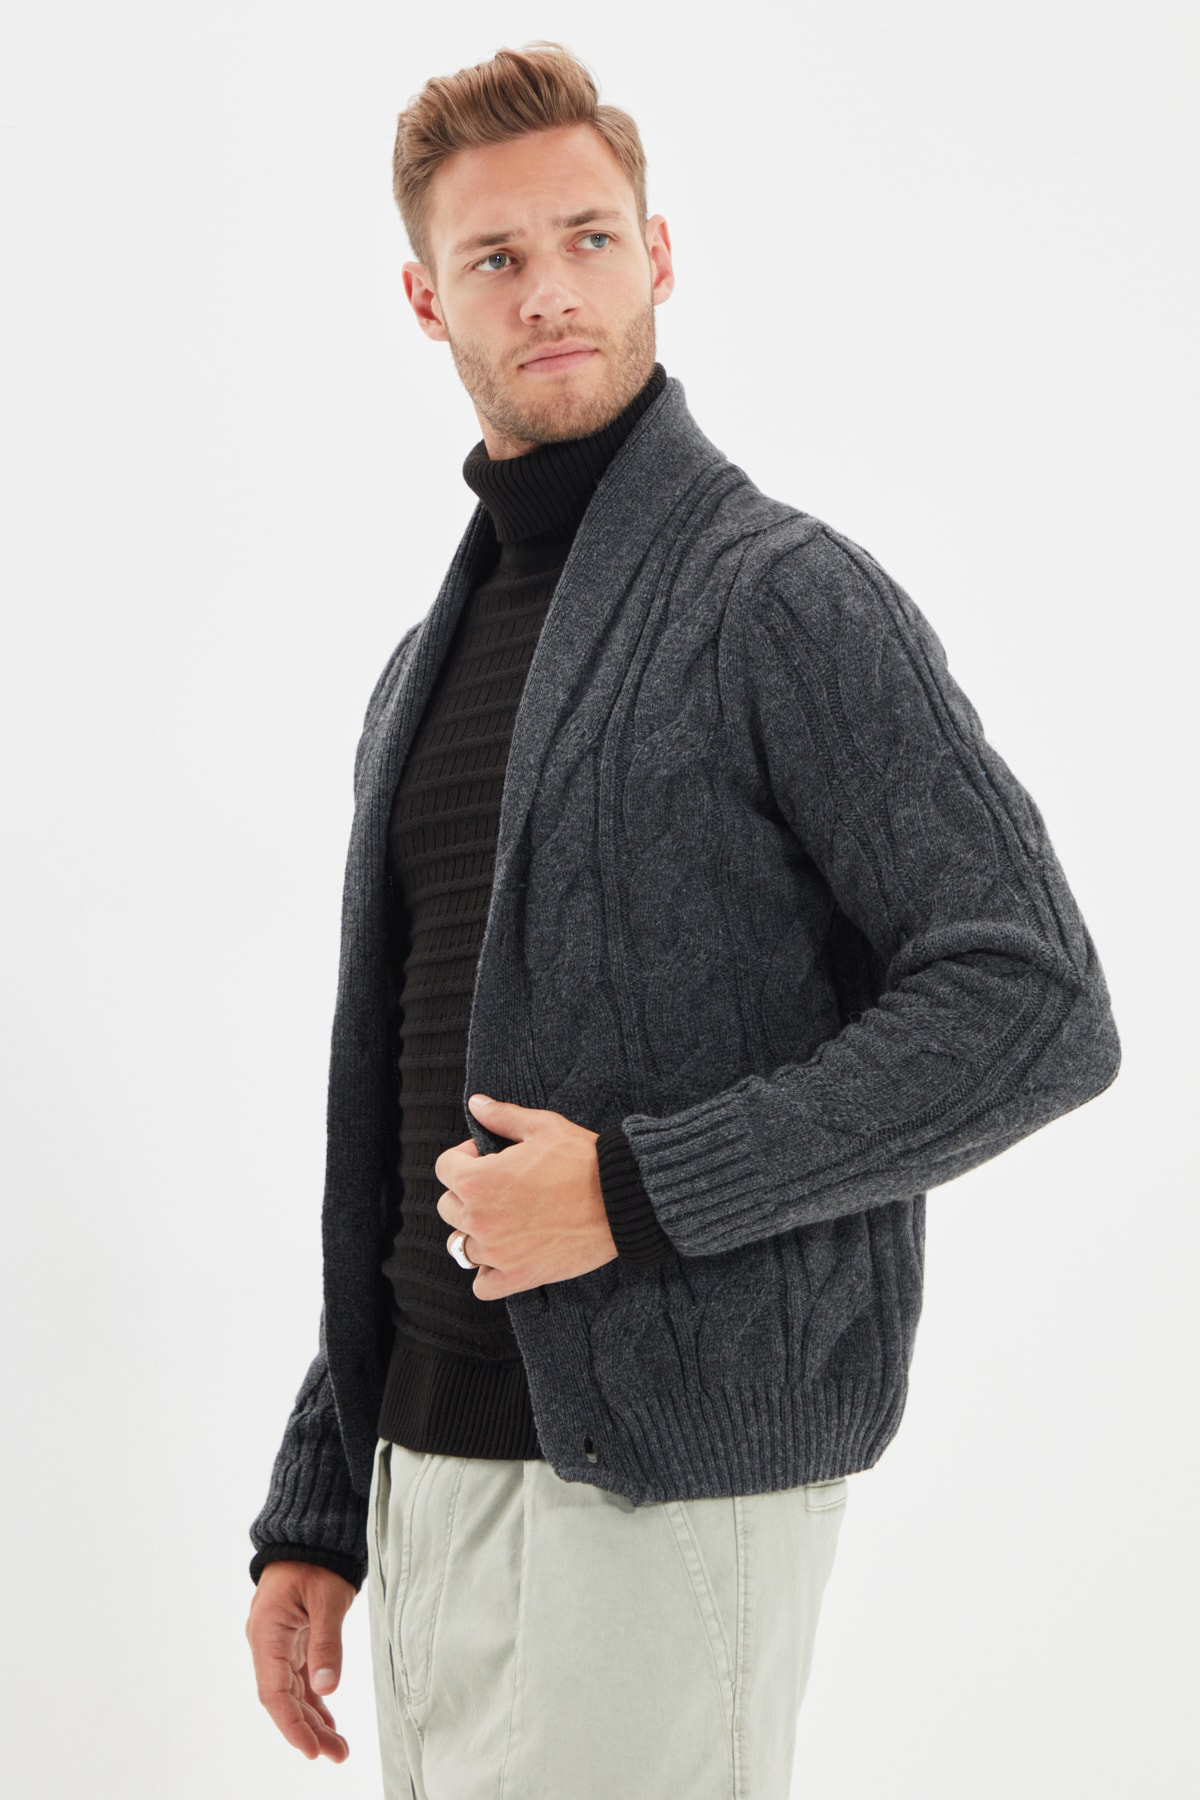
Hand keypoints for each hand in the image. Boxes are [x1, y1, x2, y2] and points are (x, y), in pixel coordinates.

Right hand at [245, 1560, 355, 1761]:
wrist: (310, 1534)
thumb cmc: (316, 1560)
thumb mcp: (327, 1598)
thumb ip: (327, 1643)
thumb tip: (327, 1689)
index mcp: (267, 1634)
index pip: (274, 1692)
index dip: (291, 1726)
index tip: (311, 1751)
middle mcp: (266, 1644)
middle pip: (283, 1699)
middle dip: (308, 1731)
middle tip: (337, 1756)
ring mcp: (278, 1643)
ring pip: (292, 1693)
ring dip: (313, 1721)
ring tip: (338, 1748)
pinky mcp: (291, 1641)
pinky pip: (299, 1679)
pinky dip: (314, 1702)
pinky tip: (328, 1723)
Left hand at [435, 1094, 619, 1299]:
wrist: (621, 1199)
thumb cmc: (582, 1159)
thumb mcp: (541, 1127)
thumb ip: (502, 1116)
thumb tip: (476, 1103)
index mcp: (478, 1180)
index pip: (444, 1168)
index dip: (465, 1156)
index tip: (488, 1157)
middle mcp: (479, 1219)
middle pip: (448, 1207)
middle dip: (467, 1193)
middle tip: (500, 1186)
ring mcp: (497, 1253)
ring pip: (460, 1245)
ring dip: (474, 1232)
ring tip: (501, 1221)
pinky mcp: (518, 1277)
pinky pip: (482, 1285)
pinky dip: (488, 1272)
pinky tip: (505, 1255)